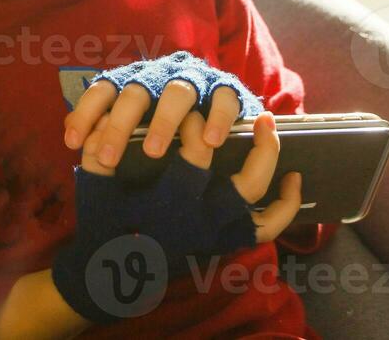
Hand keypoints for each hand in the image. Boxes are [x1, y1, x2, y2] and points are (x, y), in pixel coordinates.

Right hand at [50, 112, 302, 323]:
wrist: (114, 273)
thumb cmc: (104, 223)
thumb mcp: (95, 186)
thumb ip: (97, 151)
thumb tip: (108, 117)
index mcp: (171, 205)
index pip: (196, 156)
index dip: (196, 127)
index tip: (189, 115)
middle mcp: (202, 221)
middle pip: (244, 182)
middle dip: (254, 145)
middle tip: (255, 116)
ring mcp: (219, 234)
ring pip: (260, 202)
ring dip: (271, 162)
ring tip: (269, 128)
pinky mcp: (228, 240)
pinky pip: (267, 227)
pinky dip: (286, 206)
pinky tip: (293, 180)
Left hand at [65, 60, 255, 171]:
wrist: (216, 100)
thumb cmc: (164, 116)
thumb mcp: (133, 120)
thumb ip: (103, 123)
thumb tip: (70, 132)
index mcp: (133, 80)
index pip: (103, 90)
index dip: (85, 113)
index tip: (72, 143)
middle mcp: (159, 74)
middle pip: (135, 92)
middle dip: (119, 125)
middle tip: (108, 159)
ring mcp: (193, 77)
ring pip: (176, 92)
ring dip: (163, 121)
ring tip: (153, 152)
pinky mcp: (225, 86)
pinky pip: (222, 98)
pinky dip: (216, 118)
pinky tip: (209, 142)